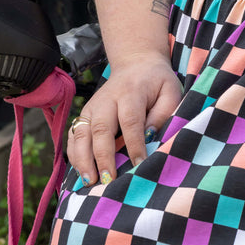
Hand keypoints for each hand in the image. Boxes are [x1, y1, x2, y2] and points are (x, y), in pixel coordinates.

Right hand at [67, 53, 181, 185]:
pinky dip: (74, 154)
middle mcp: (107, 99)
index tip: (139, 166)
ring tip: (89, 181)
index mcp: (131, 93)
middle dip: (102, 156)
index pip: (131, 121)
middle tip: (107, 180)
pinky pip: (74, 135)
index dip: (134, 145)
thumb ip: (163, 113)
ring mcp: (92, 106)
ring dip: (82, 158)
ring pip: (81, 133)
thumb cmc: (157, 82)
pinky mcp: (85, 113)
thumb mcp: (170, 91)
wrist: (136, 64)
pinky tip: (80, 171)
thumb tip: (150, 137)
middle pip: (100, 129)